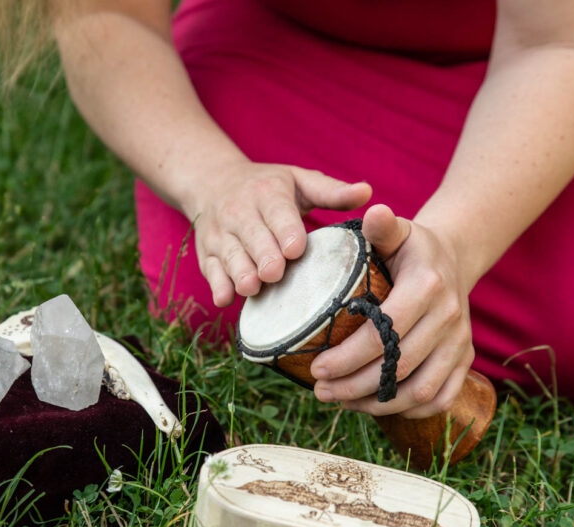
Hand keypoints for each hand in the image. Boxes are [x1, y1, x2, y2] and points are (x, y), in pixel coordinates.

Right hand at [183, 160, 371, 306]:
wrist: (212, 181)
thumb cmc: (267, 187)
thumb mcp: (299, 180)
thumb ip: (332, 192)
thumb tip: (368, 192)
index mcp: (267, 193)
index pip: (276, 212)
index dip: (285, 231)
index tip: (296, 249)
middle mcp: (238, 211)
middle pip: (252, 237)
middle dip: (263, 256)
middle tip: (275, 274)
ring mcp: (219, 235)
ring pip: (229, 256)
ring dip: (239, 273)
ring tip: (252, 288)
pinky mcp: (206, 255)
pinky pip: (210, 271)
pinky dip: (216, 285)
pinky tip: (224, 299)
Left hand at [310, 204, 474, 418]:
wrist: (452, 259)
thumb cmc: (411, 247)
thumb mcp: (398, 231)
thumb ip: (381, 227)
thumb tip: (373, 211)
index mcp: (429, 285)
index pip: (386, 331)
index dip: (350, 356)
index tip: (317, 367)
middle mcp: (450, 317)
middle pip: (398, 366)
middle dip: (354, 385)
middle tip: (320, 390)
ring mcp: (460, 342)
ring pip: (418, 389)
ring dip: (376, 404)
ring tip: (340, 401)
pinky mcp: (464, 361)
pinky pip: (439, 398)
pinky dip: (407, 410)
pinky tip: (373, 406)